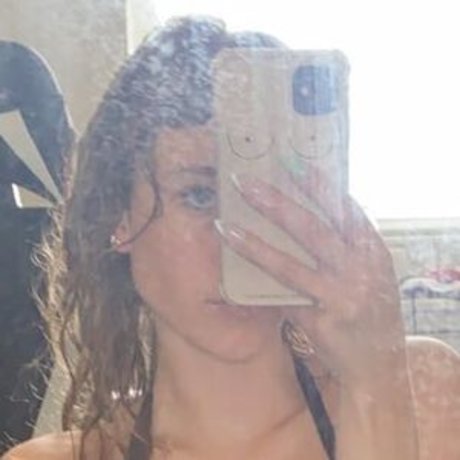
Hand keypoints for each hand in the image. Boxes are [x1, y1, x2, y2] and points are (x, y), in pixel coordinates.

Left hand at [215, 166, 406, 388]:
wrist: (380, 363)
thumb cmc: (371, 309)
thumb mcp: (372, 270)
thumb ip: (348, 243)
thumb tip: (312, 209)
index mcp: (374, 251)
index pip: (345, 208)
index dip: (318, 184)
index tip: (291, 162)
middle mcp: (360, 270)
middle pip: (313, 229)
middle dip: (276, 203)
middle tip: (245, 183)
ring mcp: (341, 297)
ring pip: (291, 264)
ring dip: (255, 243)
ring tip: (225, 225)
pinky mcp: (321, 321)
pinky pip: (283, 295)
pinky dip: (260, 280)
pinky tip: (237, 265)